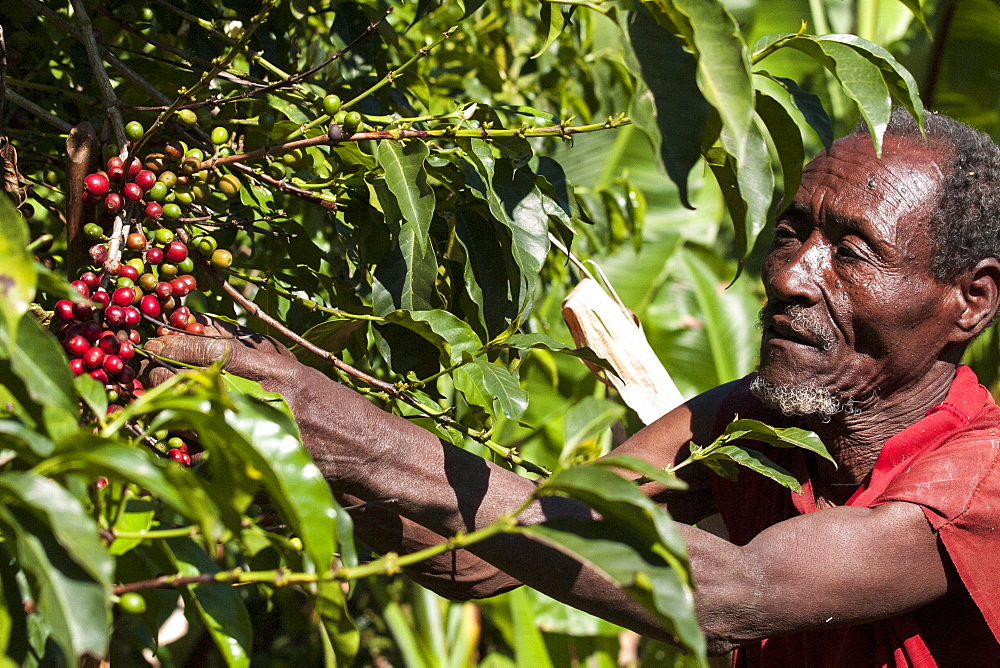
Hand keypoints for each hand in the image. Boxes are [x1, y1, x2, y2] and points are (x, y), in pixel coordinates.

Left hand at [142, 318, 380, 490]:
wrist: (363, 453)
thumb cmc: (329, 404)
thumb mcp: (294, 367)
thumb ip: (249, 347)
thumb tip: (199, 324)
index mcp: (274, 371)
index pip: (209, 350)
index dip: (173, 344)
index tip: (153, 342)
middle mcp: (260, 402)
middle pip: (186, 384)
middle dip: (156, 377)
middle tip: (145, 372)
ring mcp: (251, 438)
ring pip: (182, 421)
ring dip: (160, 410)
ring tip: (152, 401)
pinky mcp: (246, 468)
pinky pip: (195, 457)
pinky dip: (176, 445)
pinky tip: (173, 436)